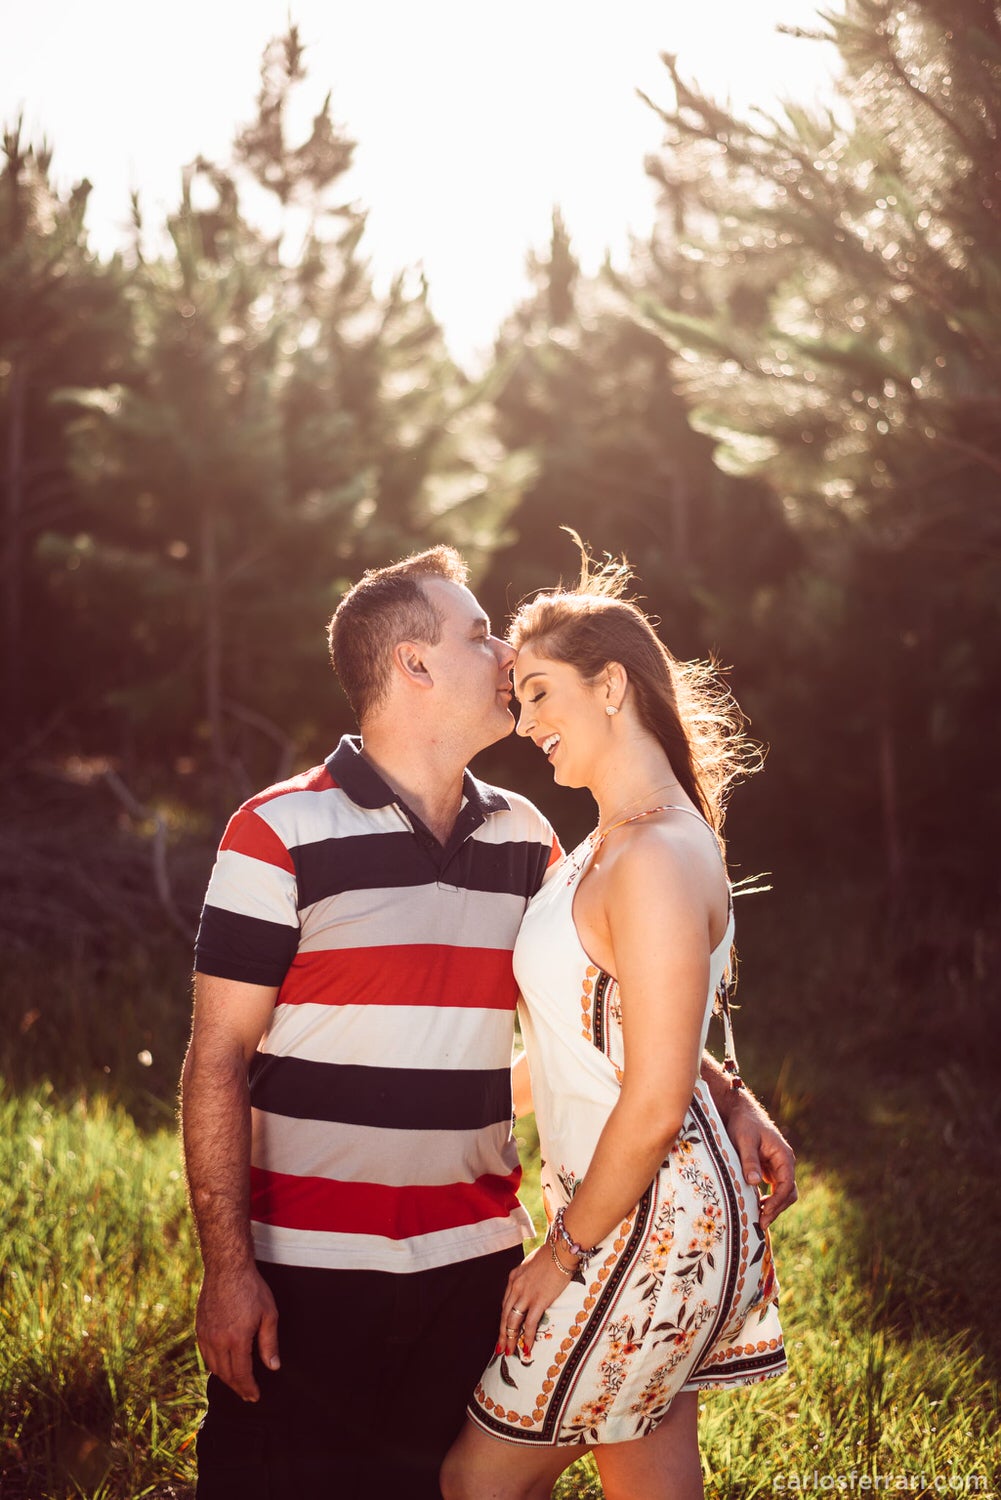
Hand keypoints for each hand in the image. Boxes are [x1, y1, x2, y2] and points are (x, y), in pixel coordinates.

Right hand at [196, 1263, 279, 1400]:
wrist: (226, 1267)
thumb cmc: (251, 1288)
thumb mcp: (269, 1314)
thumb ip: (269, 1343)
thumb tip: (273, 1367)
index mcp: (237, 1339)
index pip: (242, 1374)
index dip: (249, 1389)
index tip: (255, 1397)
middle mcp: (218, 1341)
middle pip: (226, 1375)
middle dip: (238, 1388)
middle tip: (247, 1395)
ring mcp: (206, 1335)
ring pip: (213, 1367)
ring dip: (226, 1378)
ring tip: (237, 1383)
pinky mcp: (199, 1328)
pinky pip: (205, 1355)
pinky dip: (214, 1365)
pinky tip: (223, 1365)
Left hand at [498, 1241, 575, 1357]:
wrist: (560, 1250)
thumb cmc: (550, 1254)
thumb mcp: (531, 1264)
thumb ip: (527, 1277)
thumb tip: (529, 1286)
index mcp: (513, 1278)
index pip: (505, 1304)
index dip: (503, 1319)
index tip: (503, 1330)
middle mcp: (515, 1287)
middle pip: (505, 1315)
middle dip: (502, 1334)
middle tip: (501, 1348)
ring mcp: (526, 1294)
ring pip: (513, 1322)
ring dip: (511, 1339)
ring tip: (510, 1352)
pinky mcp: (539, 1300)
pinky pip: (529, 1323)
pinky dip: (527, 1337)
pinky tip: (527, 1347)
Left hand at [726, 1095, 797, 1228]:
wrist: (739, 1112)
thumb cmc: (743, 1124)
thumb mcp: (744, 1140)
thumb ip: (749, 1160)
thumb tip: (754, 1182)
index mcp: (783, 1155)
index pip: (787, 1184)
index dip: (778, 1201)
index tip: (764, 1212)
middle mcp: (784, 1163)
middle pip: (788, 1193)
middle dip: (777, 1209)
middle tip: (761, 1224)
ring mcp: (778, 1167)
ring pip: (782, 1193)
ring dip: (773, 1206)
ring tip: (758, 1219)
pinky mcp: (769, 1170)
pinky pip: (773, 1189)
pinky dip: (767, 1200)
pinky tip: (755, 1208)